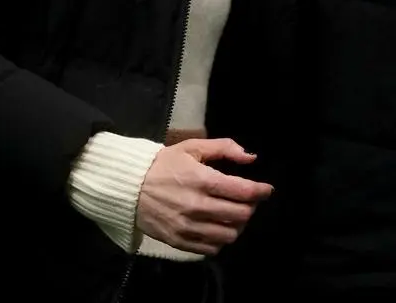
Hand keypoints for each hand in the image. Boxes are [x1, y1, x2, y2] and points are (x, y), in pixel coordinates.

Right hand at [135, 138, 272, 255]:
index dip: (261, 191)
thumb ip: (224, 148)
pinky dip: (220, 239)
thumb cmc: (164, 164)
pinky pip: (212, 248)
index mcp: (203, 180)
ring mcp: (188, 227)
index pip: (244, 192)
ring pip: (229, 235)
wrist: (129, 186)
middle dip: (250, 207)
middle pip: (241, 215)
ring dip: (237, 225)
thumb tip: (251, 158)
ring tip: (233, 215)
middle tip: (247, 200)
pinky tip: (217, 227)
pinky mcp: (180, 241)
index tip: (266, 189)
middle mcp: (198, 206)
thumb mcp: (192, 147)